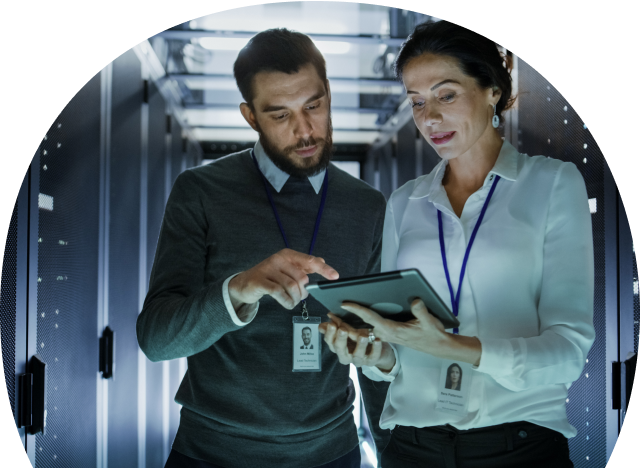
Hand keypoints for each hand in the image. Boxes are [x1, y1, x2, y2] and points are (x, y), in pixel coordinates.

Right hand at [228, 248, 338, 310]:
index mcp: (288, 255)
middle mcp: (278, 259)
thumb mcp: (287, 270)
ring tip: (292, 301)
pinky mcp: (260, 281)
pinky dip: (286, 302)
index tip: (335, 277)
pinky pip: (279, 293)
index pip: (310, 261)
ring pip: (291, 286)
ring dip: (295, 298)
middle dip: (303, 292)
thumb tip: (321, 261)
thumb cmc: (270, 277)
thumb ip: (304, 266)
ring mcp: (268, 269)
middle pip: (301, 278)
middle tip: (299, 297)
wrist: (245, 284)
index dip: (323, 269)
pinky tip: (286, 303)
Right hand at [319, 313, 395, 371]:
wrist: (378, 349)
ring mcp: (359, 360)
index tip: (331, 324)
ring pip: (357, 355)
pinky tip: (377, 340)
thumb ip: (336, 328)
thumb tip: (321, 325)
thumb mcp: (348, 332)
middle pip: (340, 350)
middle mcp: (347, 356)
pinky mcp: (372, 361)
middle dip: (340, 339)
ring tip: (363, 335)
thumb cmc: (359, 339)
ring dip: (360, 345)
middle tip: (342, 329)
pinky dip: (376, 348)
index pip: (330, 342)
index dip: (330, 334)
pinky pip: (373, 356)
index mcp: (339, 348)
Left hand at [342, 299, 481, 365]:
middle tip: (328, 313)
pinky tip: (346, 319)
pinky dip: (356, 325)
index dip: (358, 310)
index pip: (371, 318)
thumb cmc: (433, 333)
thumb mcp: (430, 322)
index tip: (345, 303)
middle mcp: (386, 333)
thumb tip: (414, 300)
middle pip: (362, 326)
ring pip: (363, 329)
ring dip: (348, 324)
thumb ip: (421, 311)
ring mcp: (385, 334)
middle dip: (345, 320)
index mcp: (392, 330)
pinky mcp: (387, 333)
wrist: (437, 346)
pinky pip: (368, 330)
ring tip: (332, 315)